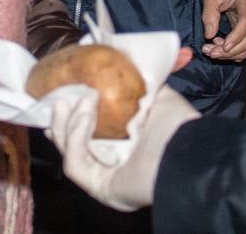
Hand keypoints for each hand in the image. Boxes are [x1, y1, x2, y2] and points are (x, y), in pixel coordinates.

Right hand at [48, 85, 199, 211]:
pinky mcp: (100, 188)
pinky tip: (84, 115)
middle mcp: (113, 163)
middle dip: (61, 123)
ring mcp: (105, 178)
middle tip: (58, 98)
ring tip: (72, 100)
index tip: (61, 96)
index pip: (87, 133)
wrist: (187, 151)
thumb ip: (137, 81)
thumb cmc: (176, 126)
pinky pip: (76, 165)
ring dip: (67, 125)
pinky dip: (75, 138)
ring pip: (69, 153)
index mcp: (124, 145)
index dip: (71, 117)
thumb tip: (123, 57)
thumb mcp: (156, 94)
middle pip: (71, 145)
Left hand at [200, 0, 245, 61]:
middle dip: (230, 51)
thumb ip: (210, 12)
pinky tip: (219, 47)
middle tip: (210, 52)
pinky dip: (233, 53)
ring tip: (211, 51)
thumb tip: (209, 35)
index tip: (223, 46)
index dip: (236, 37)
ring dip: (230, 54)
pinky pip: (245, 47)